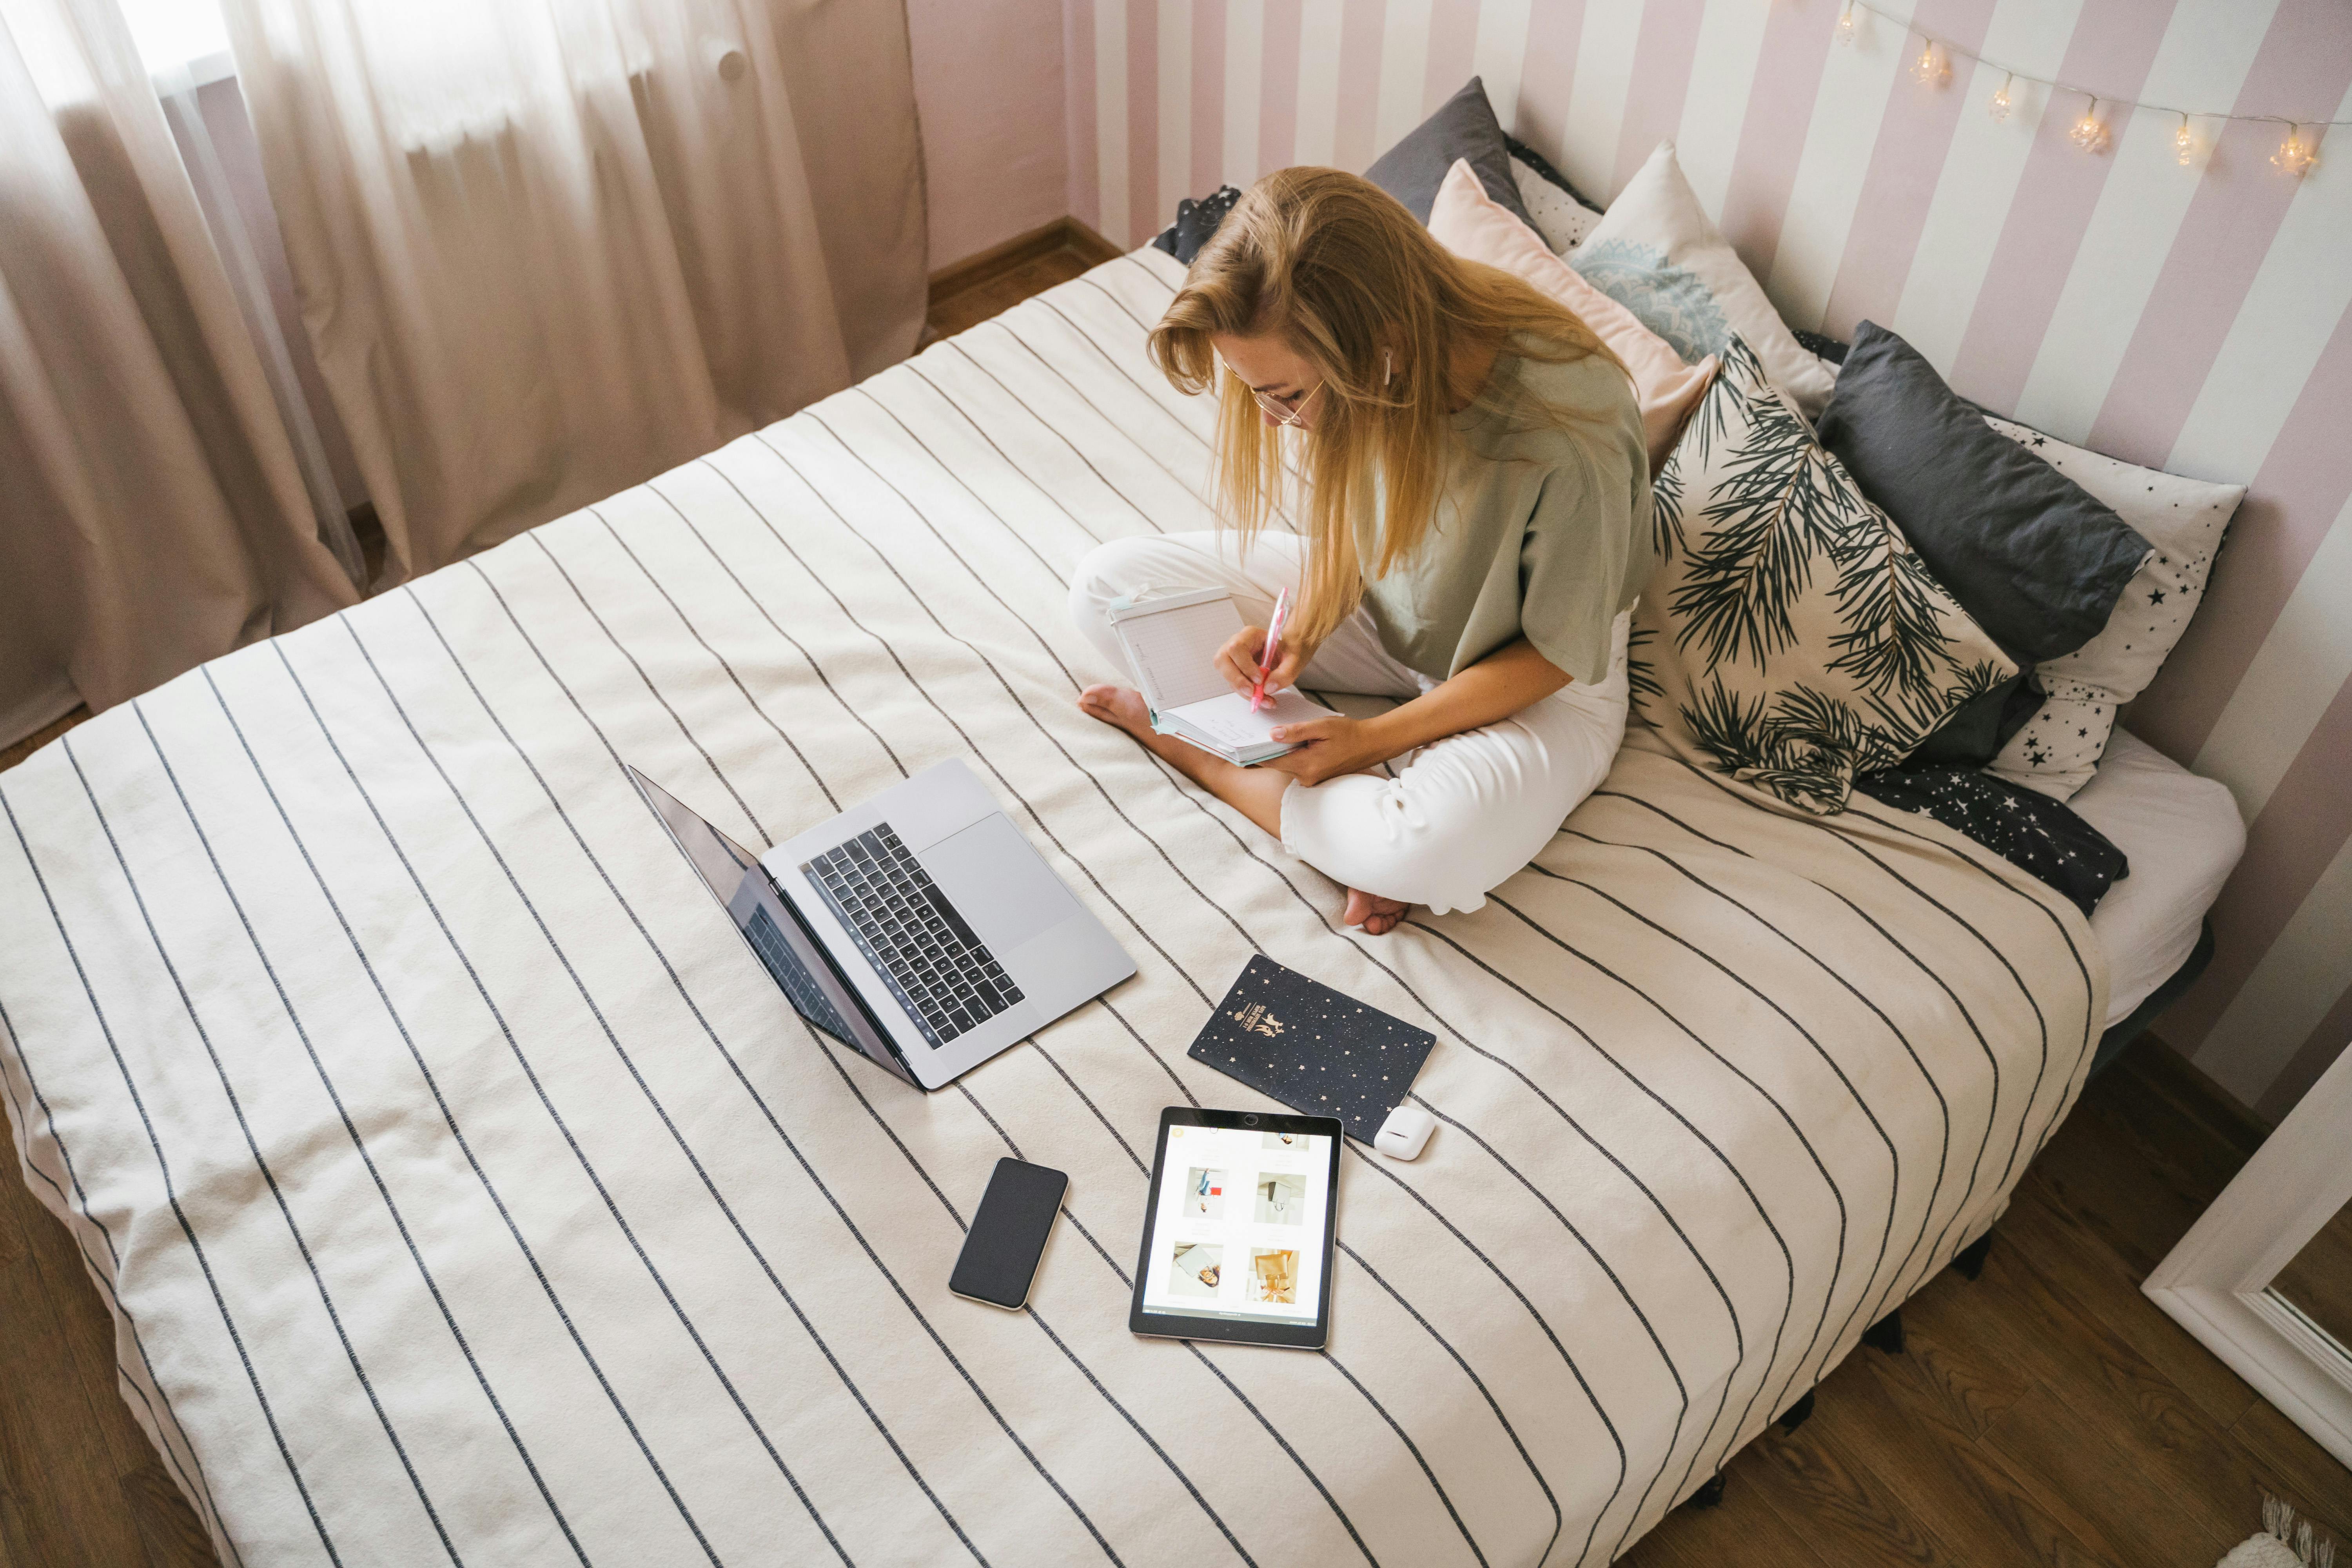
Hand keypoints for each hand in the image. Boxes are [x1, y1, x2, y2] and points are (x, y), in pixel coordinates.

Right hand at [1215, 624, 1306, 700]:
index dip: (1244, 665)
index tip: (1259, 679)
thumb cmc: (1290, 649)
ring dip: (1243, 692)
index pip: (1237, 647)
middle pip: (1222, 660)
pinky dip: (1248, 695)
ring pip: (1227, 676)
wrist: (1290, 651)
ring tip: (1265, 700)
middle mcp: (1237, 645)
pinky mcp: (1236, 672)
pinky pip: (1235, 685)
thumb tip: (1268, 688)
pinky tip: (1263, 699)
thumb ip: (1284, 673)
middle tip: (1253, 693)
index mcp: (1250, 635)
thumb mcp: (1295, 659)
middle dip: (1236, 680)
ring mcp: (1234, 659)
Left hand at [1260, 714, 1393, 785]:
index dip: (1252, 755)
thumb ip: (1296, 732)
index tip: (1236, 750)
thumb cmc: (1348, 734)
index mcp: (1306, 765)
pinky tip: (1289, 741)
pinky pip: (1295, 766)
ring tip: (1269, 734)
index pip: (1270, 762)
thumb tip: (1272, 734)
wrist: (1371, 744)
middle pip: (1276, 764)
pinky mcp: (1314, 778)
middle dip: (1264, 750)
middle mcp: (1306, 777)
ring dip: (1278, 752)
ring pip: (1285, 765)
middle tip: (1250, 735)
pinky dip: (1290, 755)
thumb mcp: (1321, 726)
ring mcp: (1311, 780)